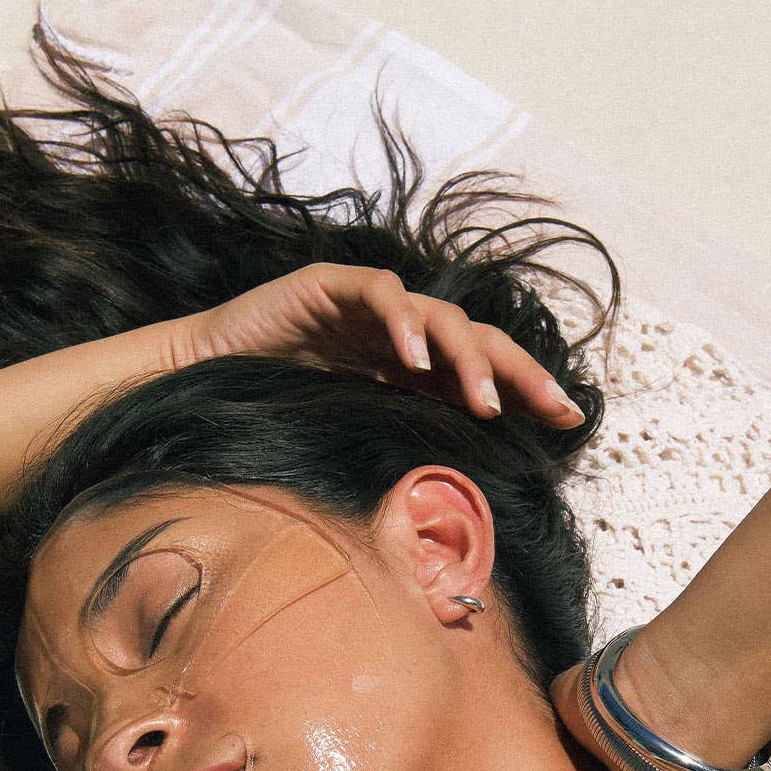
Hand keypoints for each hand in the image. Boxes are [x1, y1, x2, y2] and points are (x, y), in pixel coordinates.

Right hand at [171, 263, 585, 426]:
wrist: (201, 379)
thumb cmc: (273, 413)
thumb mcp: (352, 433)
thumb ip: (401, 438)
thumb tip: (462, 485)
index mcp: (409, 368)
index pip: (480, 371)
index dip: (527, 389)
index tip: (569, 421)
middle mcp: (398, 332)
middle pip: (476, 338)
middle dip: (520, 371)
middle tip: (552, 408)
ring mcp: (368, 305)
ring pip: (439, 317)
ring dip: (468, 359)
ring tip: (486, 403)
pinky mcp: (330, 284)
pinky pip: (380, 294)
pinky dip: (401, 323)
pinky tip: (415, 359)